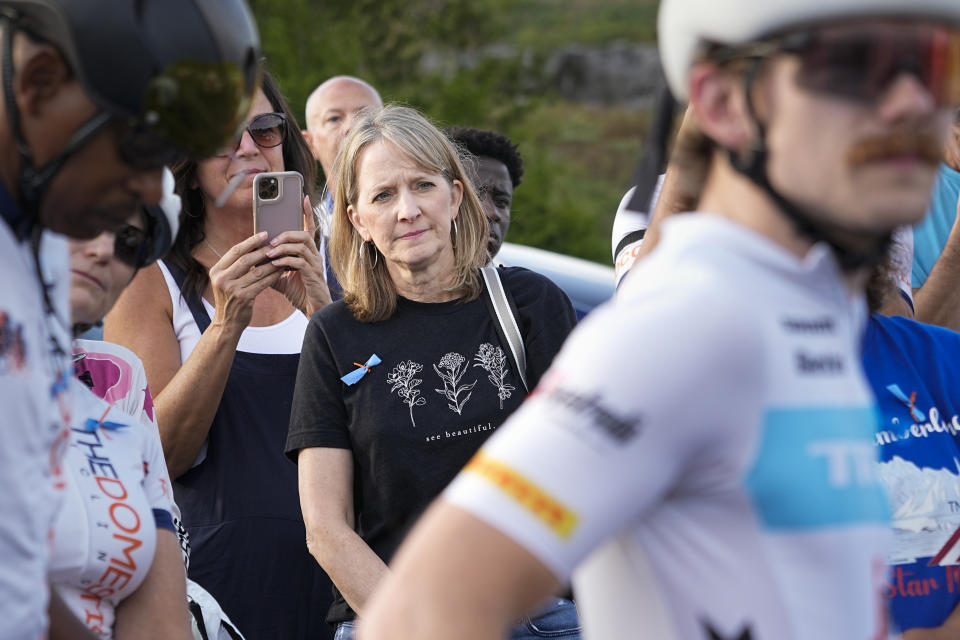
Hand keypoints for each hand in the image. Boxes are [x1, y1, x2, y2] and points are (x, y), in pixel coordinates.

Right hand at [209, 231, 283, 332]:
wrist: (227, 323)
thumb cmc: (230, 298)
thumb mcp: (226, 281)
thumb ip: (235, 266)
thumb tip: (254, 246)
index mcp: (216, 270)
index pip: (235, 251)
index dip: (251, 241)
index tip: (264, 234)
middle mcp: (222, 279)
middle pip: (246, 259)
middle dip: (263, 250)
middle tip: (277, 243)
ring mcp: (232, 289)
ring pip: (257, 271)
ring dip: (271, 263)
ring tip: (283, 256)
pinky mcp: (244, 298)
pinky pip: (262, 283)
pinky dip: (273, 276)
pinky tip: (281, 271)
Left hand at [268, 195, 331, 315]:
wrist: (313, 310)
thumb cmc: (299, 292)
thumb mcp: (280, 277)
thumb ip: (270, 267)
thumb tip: (252, 261)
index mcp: (308, 253)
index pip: (309, 228)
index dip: (306, 213)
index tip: (302, 198)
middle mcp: (314, 255)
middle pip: (304, 234)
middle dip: (286, 234)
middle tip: (271, 241)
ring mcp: (315, 264)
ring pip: (302, 245)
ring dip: (284, 246)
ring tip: (270, 252)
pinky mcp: (313, 275)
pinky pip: (300, 261)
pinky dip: (286, 260)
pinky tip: (275, 264)